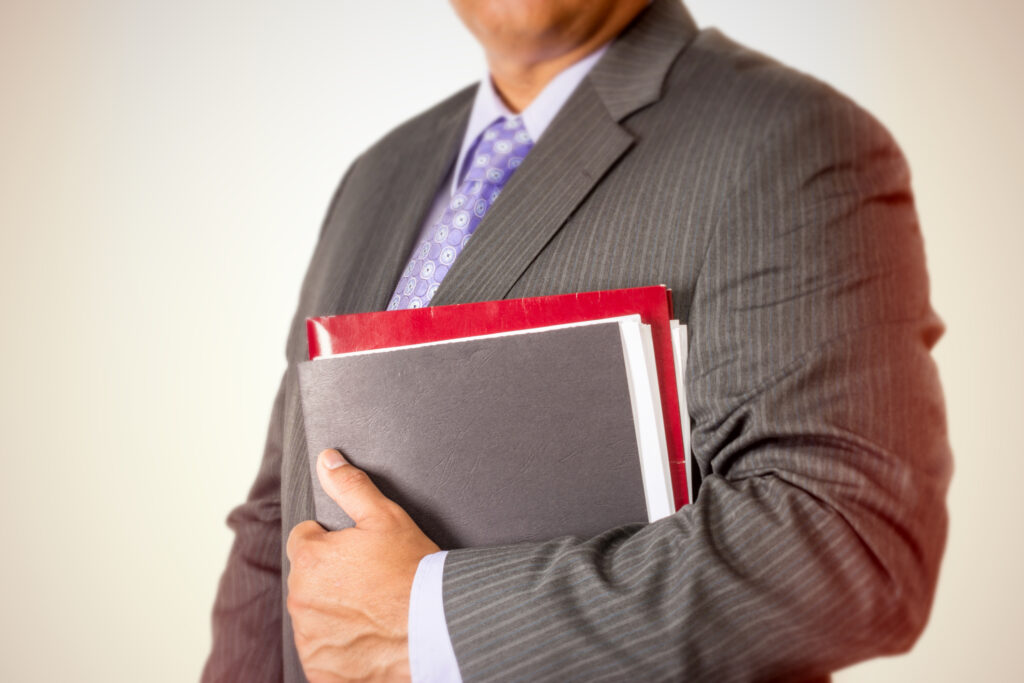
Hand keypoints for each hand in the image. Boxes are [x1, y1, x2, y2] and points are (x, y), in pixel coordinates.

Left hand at [286, 449, 440, 682]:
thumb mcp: (386, 518)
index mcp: (310, 557)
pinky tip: (369, 639)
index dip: (332, 543)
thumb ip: (351, 486)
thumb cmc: (412, 573)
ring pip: (314, 616)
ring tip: (374, 611)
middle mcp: (300, 598)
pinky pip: (323, 653)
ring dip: (334, 613)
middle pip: (309, 580)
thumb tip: (328, 460)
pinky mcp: (320, 669)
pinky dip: (340, 648)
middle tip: (371, 582)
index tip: (359, 554)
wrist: (434, 631)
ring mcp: (309, 638)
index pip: (305, 540)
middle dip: (333, 578)